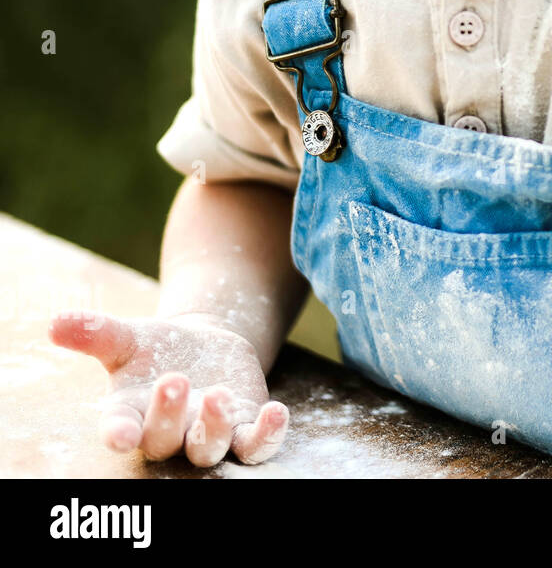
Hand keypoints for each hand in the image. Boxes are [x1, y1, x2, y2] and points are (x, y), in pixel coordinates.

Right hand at [49, 310, 288, 467]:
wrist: (201, 348)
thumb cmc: (155, 349)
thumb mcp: (126, 336)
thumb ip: (95, 332)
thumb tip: (56, 322)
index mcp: (130, 414)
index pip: (119, 431)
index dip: (117, 434)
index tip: (118, 433)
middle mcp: (169, 432)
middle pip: (165, 440)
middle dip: (168, 415)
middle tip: (173, 379)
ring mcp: (208, 434)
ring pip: (210, 448)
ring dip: (214, 426)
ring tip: (217, 393)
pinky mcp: (243, 428)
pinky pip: (255, 446)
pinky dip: (268, 435)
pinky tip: (277, 412)